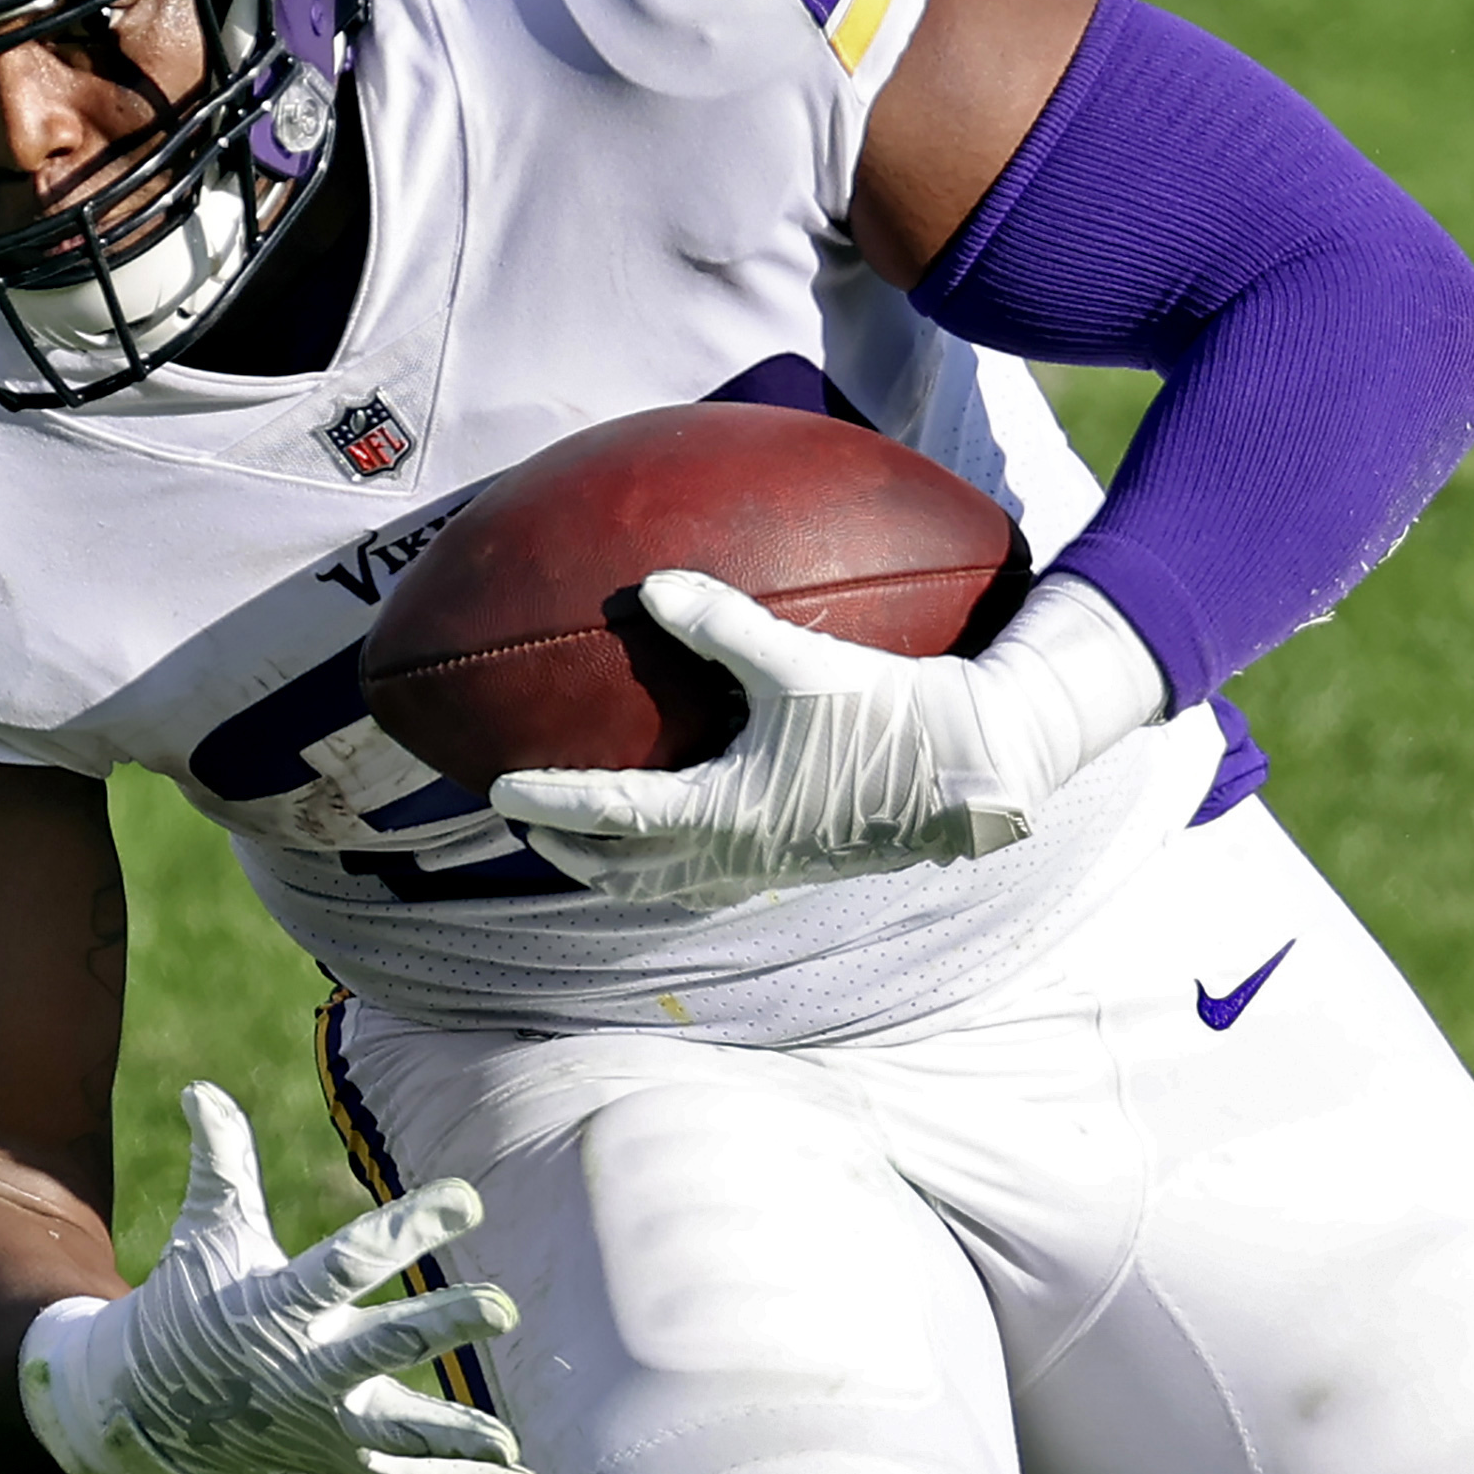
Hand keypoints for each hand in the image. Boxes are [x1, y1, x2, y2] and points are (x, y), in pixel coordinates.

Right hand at [16, 1084, 537, 1473]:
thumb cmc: (184, 1305)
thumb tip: (199, 1086)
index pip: (349, 1262)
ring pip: (399, 1431)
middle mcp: (305, 1368)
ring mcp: (323, 1421)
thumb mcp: (204, 1233)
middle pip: (383, 1347)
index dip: (407, 1229)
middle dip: (443, 1328)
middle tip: (503, 1309)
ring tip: (511, 1442)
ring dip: (457, 1437)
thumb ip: (220, 1163)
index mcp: (279, 1304)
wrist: (140, 1409)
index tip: (466, 1199)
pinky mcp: (338, 1456)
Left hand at [488, 566, 1166, 904]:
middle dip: (571, 852)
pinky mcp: (797, 863)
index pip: (613, 815)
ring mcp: (767, 868)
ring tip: (588, 841)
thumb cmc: (889, 715)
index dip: (550, 801)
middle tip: (528, 823)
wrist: (975, 771)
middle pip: (626, 874)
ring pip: (667, 888)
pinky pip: (710, 881)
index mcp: (726, 814)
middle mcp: (737, 855)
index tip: (498, 789)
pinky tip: (679, 834)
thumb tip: (655, 586)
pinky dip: (670, 868)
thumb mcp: (801, 661)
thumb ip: (724, 624)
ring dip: (617, 868)